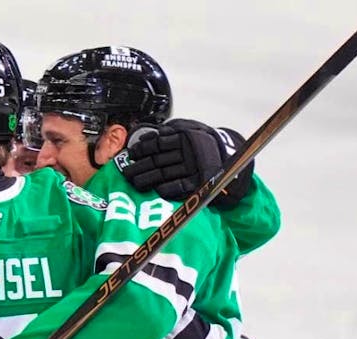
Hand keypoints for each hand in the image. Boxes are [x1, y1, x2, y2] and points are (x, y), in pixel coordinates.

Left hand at [119, 118, 254, 209]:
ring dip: (146, 179)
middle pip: (157, 159)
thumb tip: (147, 134)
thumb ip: (171, 131)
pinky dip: (166, 189)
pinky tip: (155, 190)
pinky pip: (179, 187)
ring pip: (164, 174)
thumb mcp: (191, 129)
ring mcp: (193, 167)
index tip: (131, 154)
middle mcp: (188, 151)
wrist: (230, 159)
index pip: (157, 142)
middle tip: (126, 172)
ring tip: (134, 183)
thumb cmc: (203, 145)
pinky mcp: (199, 182)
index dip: (142, 148)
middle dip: (139, 166)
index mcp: (185, 136)